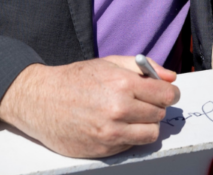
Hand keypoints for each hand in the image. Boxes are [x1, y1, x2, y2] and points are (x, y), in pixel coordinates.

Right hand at [0, 56, 179, 157]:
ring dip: (145, 125)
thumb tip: (171, 77)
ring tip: (130, 116)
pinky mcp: (103, 150)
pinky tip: (113, 125)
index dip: (170, 93)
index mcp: (122, 84)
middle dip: (154, 107)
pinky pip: (131, 145)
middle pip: (159, 115)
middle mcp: (118, 110)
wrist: (40, 100)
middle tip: (141, 102)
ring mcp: (111, 133)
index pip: (166, 95)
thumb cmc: (75, 79)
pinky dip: (128, 136)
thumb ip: (143, 67)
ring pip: (150, 134)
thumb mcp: (108, 63)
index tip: (167, 93)